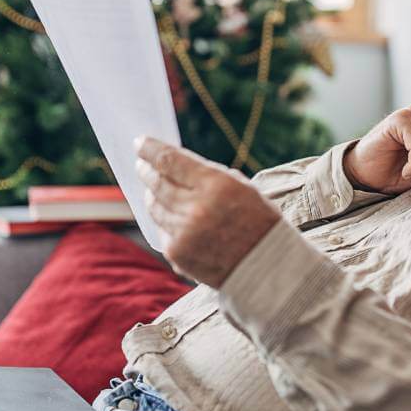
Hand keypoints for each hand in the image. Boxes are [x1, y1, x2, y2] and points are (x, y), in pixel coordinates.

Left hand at [134, 136, 280, 286]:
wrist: (271, 267)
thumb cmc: (259, 222)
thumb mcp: (241, 187)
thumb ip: (206, 175)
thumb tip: (173, 165)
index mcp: (216, 185)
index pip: (169, 160)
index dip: (150, 149)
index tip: (140, 142)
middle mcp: (197, 208)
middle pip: (157, 183)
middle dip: (146, 170)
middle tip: (141, 165)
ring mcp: (185, 233)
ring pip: (155, 207)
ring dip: (151, 195)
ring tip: (152, 189)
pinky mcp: (178, 254)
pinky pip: (162, 230)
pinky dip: (164, 221)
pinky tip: (168, 215)